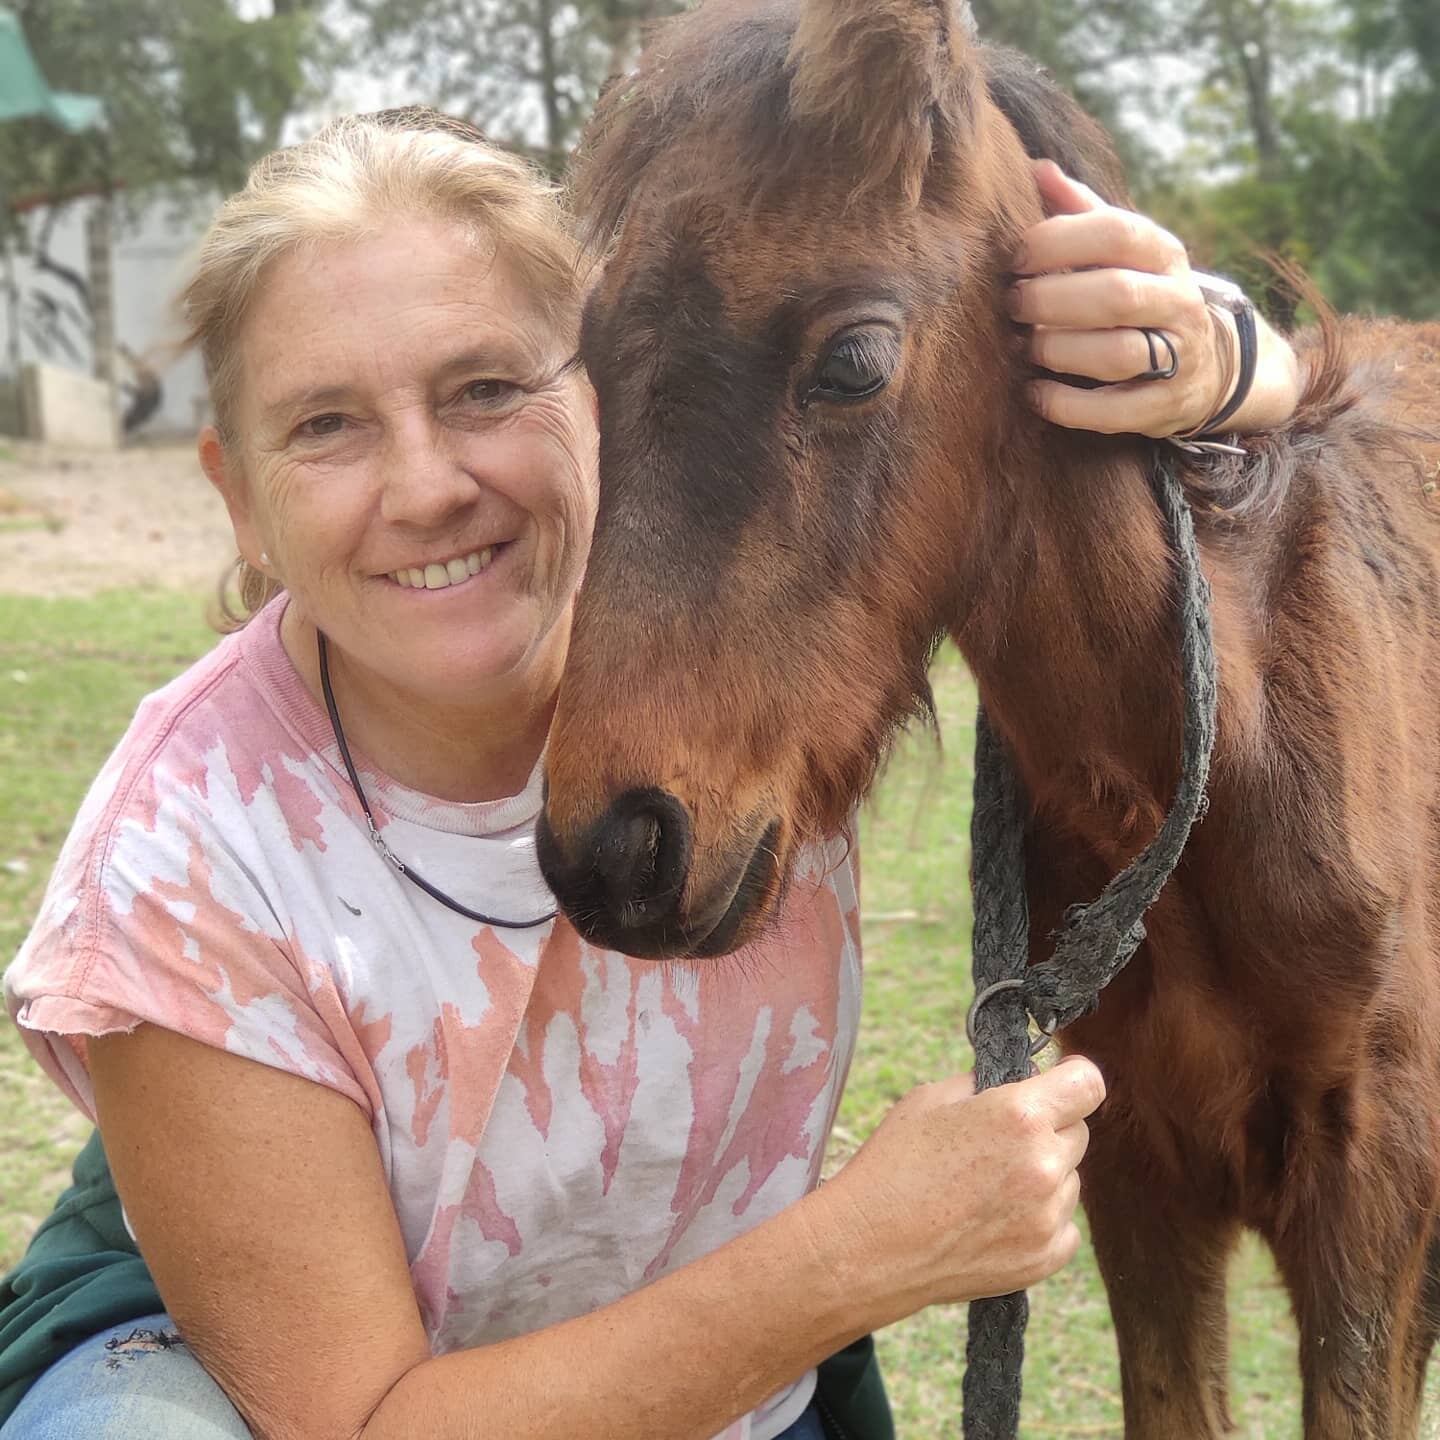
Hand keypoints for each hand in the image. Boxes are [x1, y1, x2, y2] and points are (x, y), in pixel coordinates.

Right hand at [816, 1055, 1105, 1321]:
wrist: (870, 1247)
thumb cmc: (893, 1165)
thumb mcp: (931, 1099)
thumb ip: (985, 1084)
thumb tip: (1020, 1080)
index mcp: (1020, 1115)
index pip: (1088, 1083)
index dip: (1072, 1077)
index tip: (1058, 1082)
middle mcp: (1045, 1165)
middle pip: (1078, 1130)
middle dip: (1049, 1127)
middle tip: (1001, 1140)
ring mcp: (1048, 1217)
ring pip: (1070, 1178)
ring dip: (1044, 1174)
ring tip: (988, 1185)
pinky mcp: (1045, 1258)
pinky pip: (1064, 1224)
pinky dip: (1041, 1217)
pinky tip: (996, 1217)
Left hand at [1010, 159, 1236, 438]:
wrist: (1208, 364)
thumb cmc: (1140, 296)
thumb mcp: (1123, 252)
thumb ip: (1081, 213)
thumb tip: (1036, 168)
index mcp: (1165, 254)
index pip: (1117, 233)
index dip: (1059, 241)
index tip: (1016, 258)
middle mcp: (1179, 302)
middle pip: (1115, 295)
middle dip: (1052, 300)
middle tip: (1013, 305)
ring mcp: (1179, 358)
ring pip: (1116, 353)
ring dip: (1058, 350)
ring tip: (1026, 347)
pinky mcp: (1164, 408)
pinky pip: (1113, 412)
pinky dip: (1067, 405)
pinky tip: (1035, 394)